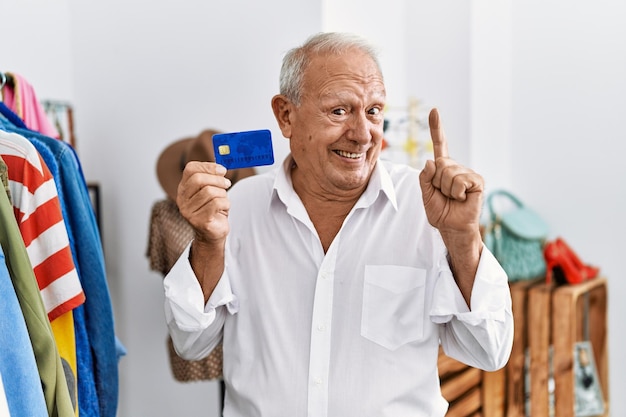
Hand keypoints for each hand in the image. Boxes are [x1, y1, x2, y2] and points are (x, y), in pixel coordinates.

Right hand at [176, 161, 231, 243]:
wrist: (212, 233)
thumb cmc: (213, 209)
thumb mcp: (212, 190)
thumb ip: (213, 178)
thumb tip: (221, 168)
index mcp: (184, 188)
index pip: (190, 169)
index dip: (208, 166)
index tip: (222, 170)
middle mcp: (182, 199)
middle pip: (198, 179)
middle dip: (217, 180)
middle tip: (227, 184)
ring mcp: (188, 211)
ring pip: (209, 192)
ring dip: (223, 194)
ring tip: (223, 200)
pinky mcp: (199, 221)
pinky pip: (216, 204)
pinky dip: (225, 204)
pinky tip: (224, 208)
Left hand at [419, 108, 483, 236]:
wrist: (452, 227)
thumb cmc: (440, 211)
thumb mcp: (425, 194)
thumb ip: (425, 178)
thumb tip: (431, 161)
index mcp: (443, 168)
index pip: (440, 145)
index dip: (437, 128)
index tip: (434, 110)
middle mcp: (456, 167)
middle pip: (439, 164)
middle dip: (436, 183)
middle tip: (444, 195)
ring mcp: (467, 173)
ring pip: (448, 173)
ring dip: (445, 190)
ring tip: (452, 198)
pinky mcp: (477, 180)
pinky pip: (459, 180)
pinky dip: (456, 192)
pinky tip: (462, 198)